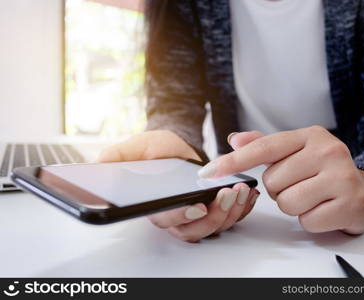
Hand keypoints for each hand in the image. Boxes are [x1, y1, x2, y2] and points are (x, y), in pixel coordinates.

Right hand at [98, 130, 259, 241]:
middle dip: (215, 215)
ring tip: (240, 191)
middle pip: (195, 229)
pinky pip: (229, 218)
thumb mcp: (136, 147)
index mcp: (156, 206)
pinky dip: (241, 209)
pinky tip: (248, 194)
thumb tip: (100, 165)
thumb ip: (118, 156)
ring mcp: (196, 215)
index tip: (198, 206)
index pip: (166, 219)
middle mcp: (176, 217)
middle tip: (228, 194)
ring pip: (214, 226)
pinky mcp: (213, 210)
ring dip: (231, 212)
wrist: (175, 147)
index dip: (181, 216)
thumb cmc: (155, 149)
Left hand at [198, 126, 363, 234]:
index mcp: (310, 135)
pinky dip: (310, 219)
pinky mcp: (350, 203)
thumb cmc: (322, 171)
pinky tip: (323, 208)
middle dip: (279, 189)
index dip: (234, 160)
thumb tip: (234, 139)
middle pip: (272, 181)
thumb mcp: (296, 151)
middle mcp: (327, 151)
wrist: (363, 190)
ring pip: (286, 202)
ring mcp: (341, 176)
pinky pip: (306, 220)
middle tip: (299, 184)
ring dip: (293, 205)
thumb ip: (265, 145)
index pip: (263, 147)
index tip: (208, 171)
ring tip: (311, 196)